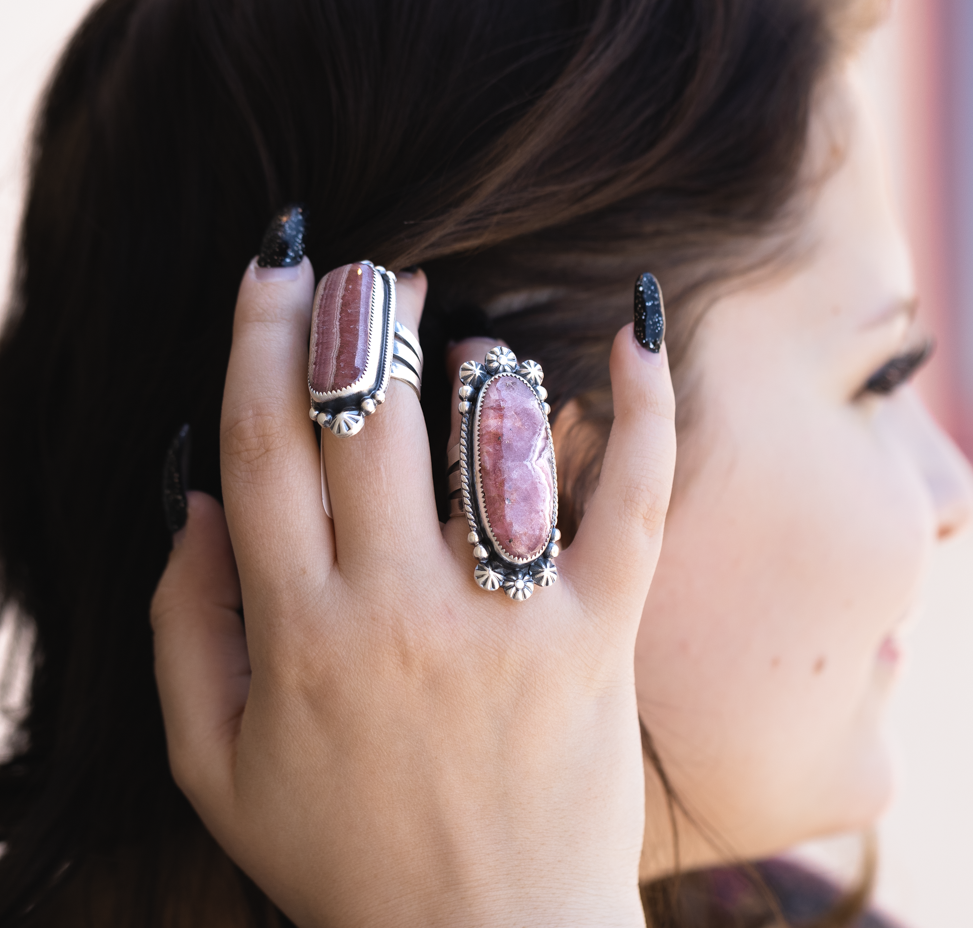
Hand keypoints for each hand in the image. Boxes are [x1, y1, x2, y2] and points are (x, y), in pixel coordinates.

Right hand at [151, 256, 675, 926]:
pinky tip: (633, 332)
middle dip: (363, 316)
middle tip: (371, 272)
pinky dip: (642, 409)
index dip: (261, 335)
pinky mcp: (600, 637)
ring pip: (491, 441)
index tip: (275, 266)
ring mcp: (510, 622)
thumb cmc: (343, 853)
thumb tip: (193, 498)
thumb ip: (182, 626)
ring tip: (456, 333)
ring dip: (472, 360)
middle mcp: (400, 613)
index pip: (266, 444)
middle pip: (370, 419)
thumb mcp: (214, 763)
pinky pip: (630, 500)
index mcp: (299, 633)